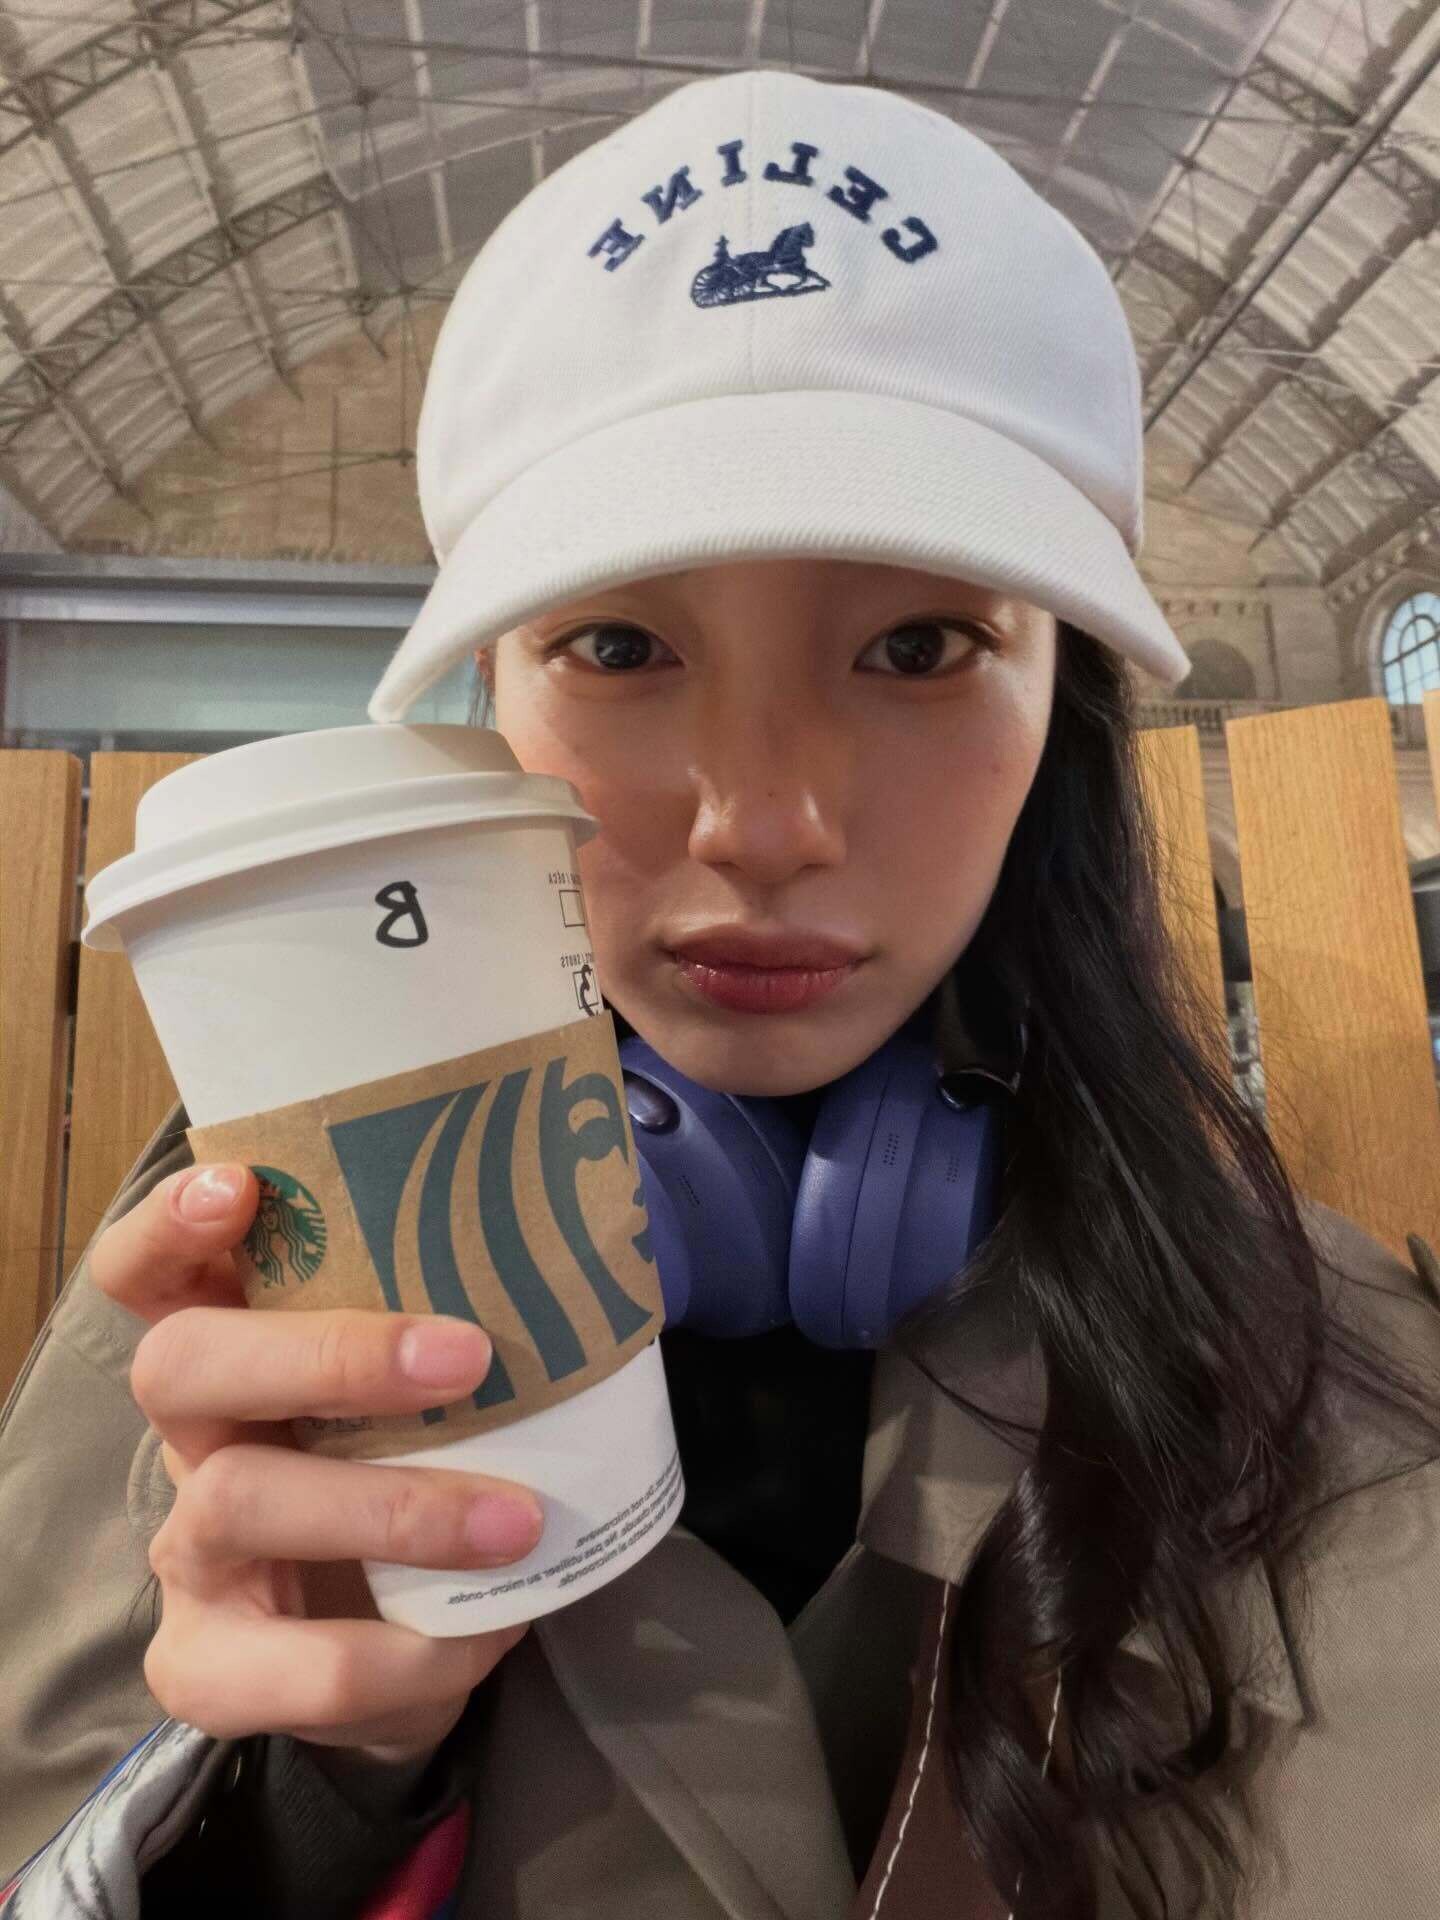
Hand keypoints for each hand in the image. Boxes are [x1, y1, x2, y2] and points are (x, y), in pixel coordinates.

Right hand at [91, 1160, 544, 1766]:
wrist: (404, 1646)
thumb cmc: (422, 1470)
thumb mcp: (426, 1391)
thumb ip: (450, 1326)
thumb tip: (582, 1250)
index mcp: (232, 1346)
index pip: (152, 1268)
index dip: (170, 1224)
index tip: (240, 1186)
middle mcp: (190, 1437)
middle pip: (181, 1365)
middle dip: (324, 1354)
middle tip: (467, 1356)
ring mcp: (188, 1552)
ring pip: (237, 1499)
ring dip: (394, 1505)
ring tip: (519, 1520)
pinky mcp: (208, 1664)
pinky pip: (293, 1664)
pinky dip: (406, 1653)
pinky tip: (486, 1631)